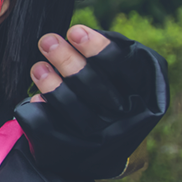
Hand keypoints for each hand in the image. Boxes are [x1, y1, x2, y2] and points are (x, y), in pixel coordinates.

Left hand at [13, 27, 169, 178]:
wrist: (113, 141)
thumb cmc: (115, 86)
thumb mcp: (126, 66)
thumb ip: (110, 49)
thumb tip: (78, 35)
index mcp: (145, 91)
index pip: (124, 67)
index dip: (98, 49)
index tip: (74, 31)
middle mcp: (128, 117)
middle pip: (96, 88)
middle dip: (68, 62)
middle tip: (48, 41)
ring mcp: (104, 137)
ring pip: (77, 112)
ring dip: (53, 86)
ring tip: (38, 67)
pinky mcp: (80, 150)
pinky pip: (55, 131)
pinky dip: (44, 113)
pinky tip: (36, 99)